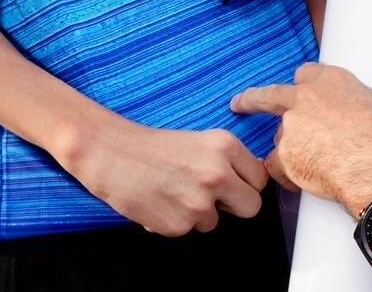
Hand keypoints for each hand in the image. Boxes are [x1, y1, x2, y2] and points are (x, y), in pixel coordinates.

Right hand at [62, 121, 268, 236]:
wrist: (112, 154)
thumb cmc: (152, 146)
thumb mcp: (200, 140)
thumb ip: (229, 160)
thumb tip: (250, 179)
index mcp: (225, 146)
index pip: (259, 179)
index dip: (246, 184)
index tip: (235, 184)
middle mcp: (218, 174)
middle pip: (251, 207)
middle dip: (234, 206)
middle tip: (213, 197)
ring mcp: (199, 203)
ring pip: (214, 221)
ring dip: (197, 213)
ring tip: (173, 192)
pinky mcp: (179, 225)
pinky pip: (187, 230)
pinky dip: (174, 221)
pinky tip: (160, 201)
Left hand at [232, 63, 371, 215]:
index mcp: (333, 80)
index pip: (307, 74)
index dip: (307, 88)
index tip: (304, 95)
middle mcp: (306, 98)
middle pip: (269, 95)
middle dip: (253, 100)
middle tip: (242, 104)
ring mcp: (291, 128)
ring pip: (279, 139)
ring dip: (288, 150)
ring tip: (311, 167)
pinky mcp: (285, 157)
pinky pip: (276, 167)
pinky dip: (284, 175)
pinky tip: (301, 182)